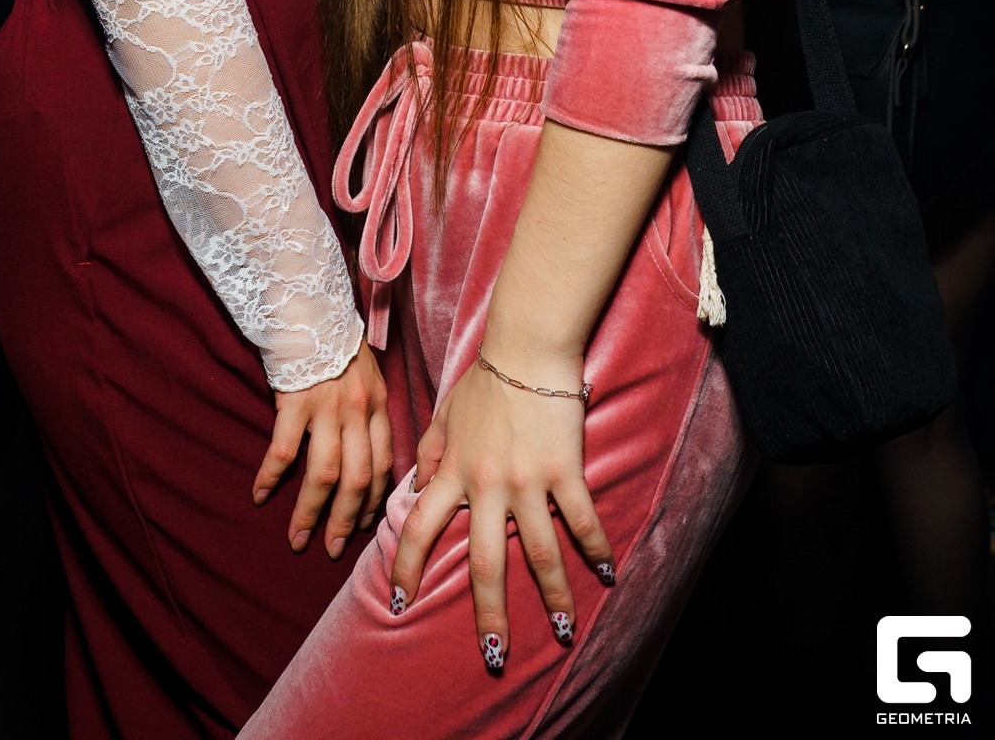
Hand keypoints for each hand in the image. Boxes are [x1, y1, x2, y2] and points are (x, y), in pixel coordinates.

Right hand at [252, 337, 393, 559]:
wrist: (310, 304)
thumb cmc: (337, 342)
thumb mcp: (368, 374)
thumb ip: (370, 411)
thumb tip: (367, 452)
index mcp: (378, 406)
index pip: (384, 466)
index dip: (373, 502)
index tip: (359, 526)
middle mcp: (358, 411)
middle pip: (357, 480)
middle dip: (344, 522)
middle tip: (329, 549)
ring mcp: (327, 407)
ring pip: (323, 475)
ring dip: (310, 512)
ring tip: (298, 539)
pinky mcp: (296, 401)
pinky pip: (284, 450)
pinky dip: (271, 476)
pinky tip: (260, 494)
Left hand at [390, 354, 612, 670]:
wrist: (525, 348)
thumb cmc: (486, 379)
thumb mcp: (445, 414)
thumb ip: (429, 451)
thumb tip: (416, 484)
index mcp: (453, 472)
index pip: (419, 528)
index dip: (405, 568)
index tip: (397, 604)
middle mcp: (486, 484)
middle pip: (485, 563)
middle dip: (489, 614)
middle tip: (493, 655)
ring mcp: (526, 480)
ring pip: (538, 552)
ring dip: (552, 596)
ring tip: (562, 630)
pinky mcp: (563, 469)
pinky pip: (580, 518)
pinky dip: (594, 546)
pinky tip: (606, 572)